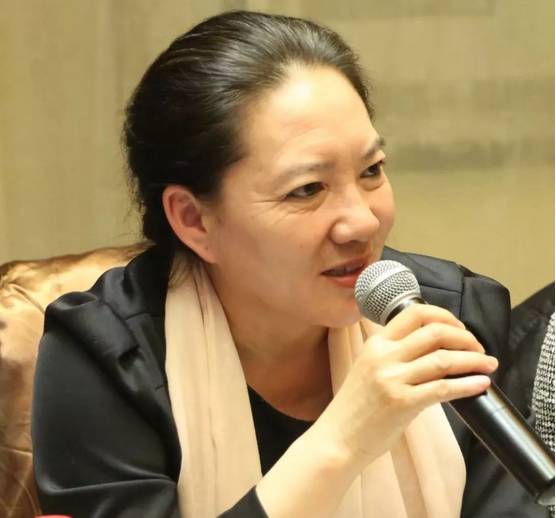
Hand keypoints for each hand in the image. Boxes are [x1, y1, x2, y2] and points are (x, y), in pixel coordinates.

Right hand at [312, 304, 497, 467]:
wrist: (339, 437)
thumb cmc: (356, 406)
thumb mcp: (368, 367)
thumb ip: (394, 353)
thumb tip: (435, 347)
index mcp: (376, 343)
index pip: (414, 313)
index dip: (444, 315)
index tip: (460, 327)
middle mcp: (383, 356)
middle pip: (435, 332)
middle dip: (465, 337)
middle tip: (478, 348)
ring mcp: (392, 378)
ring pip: (443, 359)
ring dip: (474, 360)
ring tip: (488, 365)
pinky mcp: (402, 402)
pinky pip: (443, 388)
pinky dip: (468, 384)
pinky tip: (481, 384)